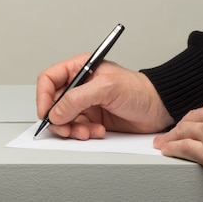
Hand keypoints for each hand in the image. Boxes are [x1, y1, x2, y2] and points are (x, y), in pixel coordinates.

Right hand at [36, 53, 173, 139]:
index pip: (49, 79)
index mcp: (79, 68)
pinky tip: (97, 131)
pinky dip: (83, 133)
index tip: (46, 113)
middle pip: (53, 103)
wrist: (159, 108)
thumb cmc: (139, 90)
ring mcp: (85, 103)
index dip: (43, 96)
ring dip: (72, 129)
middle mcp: (79, 85)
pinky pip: (76, 129)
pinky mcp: (92, 118)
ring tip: (86, 132)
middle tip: (67, 128)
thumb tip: (56, 111)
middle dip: (58, 118)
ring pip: (63, 119)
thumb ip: (78, 98)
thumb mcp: (106, 88)